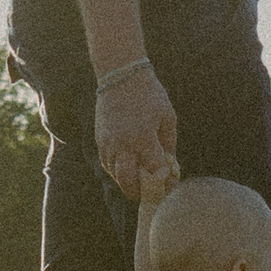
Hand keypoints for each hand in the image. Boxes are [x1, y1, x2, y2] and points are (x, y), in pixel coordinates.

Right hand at [95, 65, 178, 200]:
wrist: (121, 75)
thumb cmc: (150, 94)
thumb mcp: (167, 116)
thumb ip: (169, 143)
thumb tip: (170, 166)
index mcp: (143, 138)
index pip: (153, 172)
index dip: (163, 182)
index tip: (168, 186)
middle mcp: (123, 143)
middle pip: (127, 181)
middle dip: (137, 192)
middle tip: (145, 195)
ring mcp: (109, 142)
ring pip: (114, 174)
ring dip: (125, 182)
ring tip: (137, 183)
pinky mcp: (100, 139)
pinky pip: (106, 163)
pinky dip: (115, 170)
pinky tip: (126, 167)